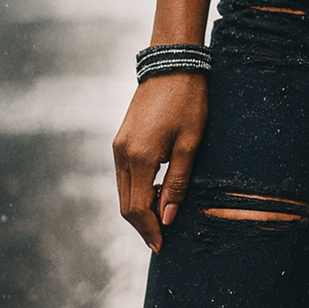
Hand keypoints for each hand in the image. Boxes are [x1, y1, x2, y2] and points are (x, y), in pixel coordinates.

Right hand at [113, 72, 208, 251]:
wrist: (173, 62)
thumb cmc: (188, 100)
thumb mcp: (190, 142)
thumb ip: (176, 182)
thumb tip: (166, 218)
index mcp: (139, 158)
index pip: (137, 209)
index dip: (149, 230)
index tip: (163, 246)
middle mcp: (121, 153)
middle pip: (125, 203)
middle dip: (142, 224)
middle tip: (162, 238)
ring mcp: (118, 144)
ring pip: (123, 189)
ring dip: (139, 207)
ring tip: (161, 218)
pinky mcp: (122, 137)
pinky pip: (124, 173)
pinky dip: (136, 189)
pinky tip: (155, 191)